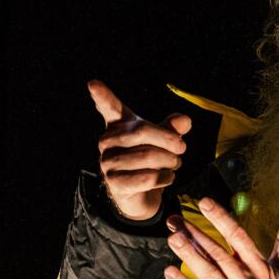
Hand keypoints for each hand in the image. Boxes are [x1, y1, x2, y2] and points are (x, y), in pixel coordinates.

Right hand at [89, 79, 191, 220]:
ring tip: (175, 164)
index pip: (110, 108)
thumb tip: (185, 121)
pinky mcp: (115, 183)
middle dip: (169, 140)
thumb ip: (173, 128)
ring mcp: (108, 162)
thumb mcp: (164, 140)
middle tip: (182, 148)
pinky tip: (168, 177)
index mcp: (119, 125)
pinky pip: (148, 177)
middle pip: (142, 130)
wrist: (143, 195)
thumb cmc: (151, 161)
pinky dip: (166, 177)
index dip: (102, 96)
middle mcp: (108, 141)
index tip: (93, 84)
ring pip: (148, 156)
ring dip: (170, 161)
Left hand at [163, 197, 278, 278]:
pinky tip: (170, 272)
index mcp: (260, 268)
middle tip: (176, 220)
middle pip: (218, 253)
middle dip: (195, 234)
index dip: (221, 219)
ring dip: (188, 254)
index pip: (238, 237)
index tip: (205, 203)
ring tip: (173, 239)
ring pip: (207, 272)